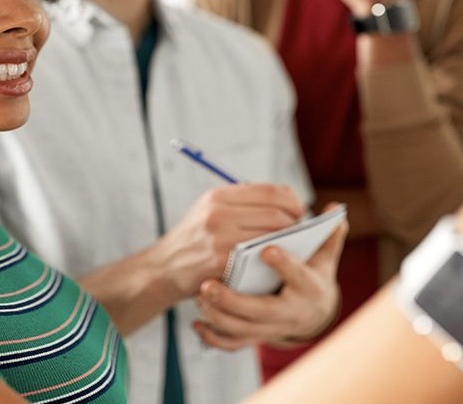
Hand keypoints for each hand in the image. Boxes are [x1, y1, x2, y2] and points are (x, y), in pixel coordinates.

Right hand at [154, 184, 305, 299]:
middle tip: (300, 231)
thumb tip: (286, 196)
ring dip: (288, 242)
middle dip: (295, 223)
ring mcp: (220, 238)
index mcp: (218, 196)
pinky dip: (273, 257)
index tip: (300, 210)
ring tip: (291, 244)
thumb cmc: (194, 239)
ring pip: (272, 237)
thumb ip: (243, 201)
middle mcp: (219, 213)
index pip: (270, 192)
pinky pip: (259, 257)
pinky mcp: (221, 262)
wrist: (162, 269)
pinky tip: (275, 259)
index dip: (292, 200)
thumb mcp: (209, 209)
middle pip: (276, 214)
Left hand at [192, 217, 347, 350]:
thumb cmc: (313, 276)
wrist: (312, 312)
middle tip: (209, 285)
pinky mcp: (257, 337)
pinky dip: (214, 337)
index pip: (299, 276)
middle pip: (262, 311)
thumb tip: (335, 210)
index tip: (266, 249)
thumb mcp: (325, 258)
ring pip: (243, 330)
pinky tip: (198, 323)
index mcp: (310, 287)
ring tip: (201, 296)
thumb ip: (328, 234)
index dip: (284, 264)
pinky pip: (233, 344)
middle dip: (234, 301)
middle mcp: (292, 312)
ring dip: (219, 317)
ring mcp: (272, 328)